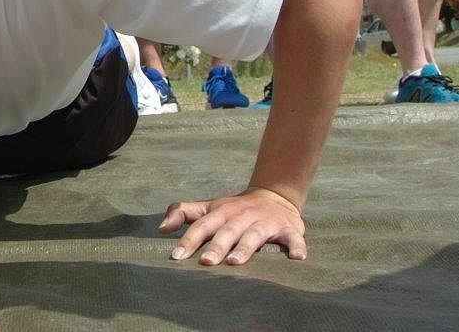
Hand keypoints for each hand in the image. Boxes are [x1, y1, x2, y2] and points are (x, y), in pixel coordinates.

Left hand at [160, 187, 306, 265]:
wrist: (274, 196)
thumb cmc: (234, 209)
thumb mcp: (209, 207)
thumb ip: (184, 213)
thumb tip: (161, 228)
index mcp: (222, 212)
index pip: (203, 225)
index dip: (189, 239)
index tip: (177, 255)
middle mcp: (243, 216)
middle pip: (228, 231)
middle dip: (217, 246)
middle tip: (206, 262)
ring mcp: (266, 222)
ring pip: (255, 235)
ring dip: (246, 247)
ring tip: (236, 262)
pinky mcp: (289, 229)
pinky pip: (293, 238)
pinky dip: (296, 246)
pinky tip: (297, 258)